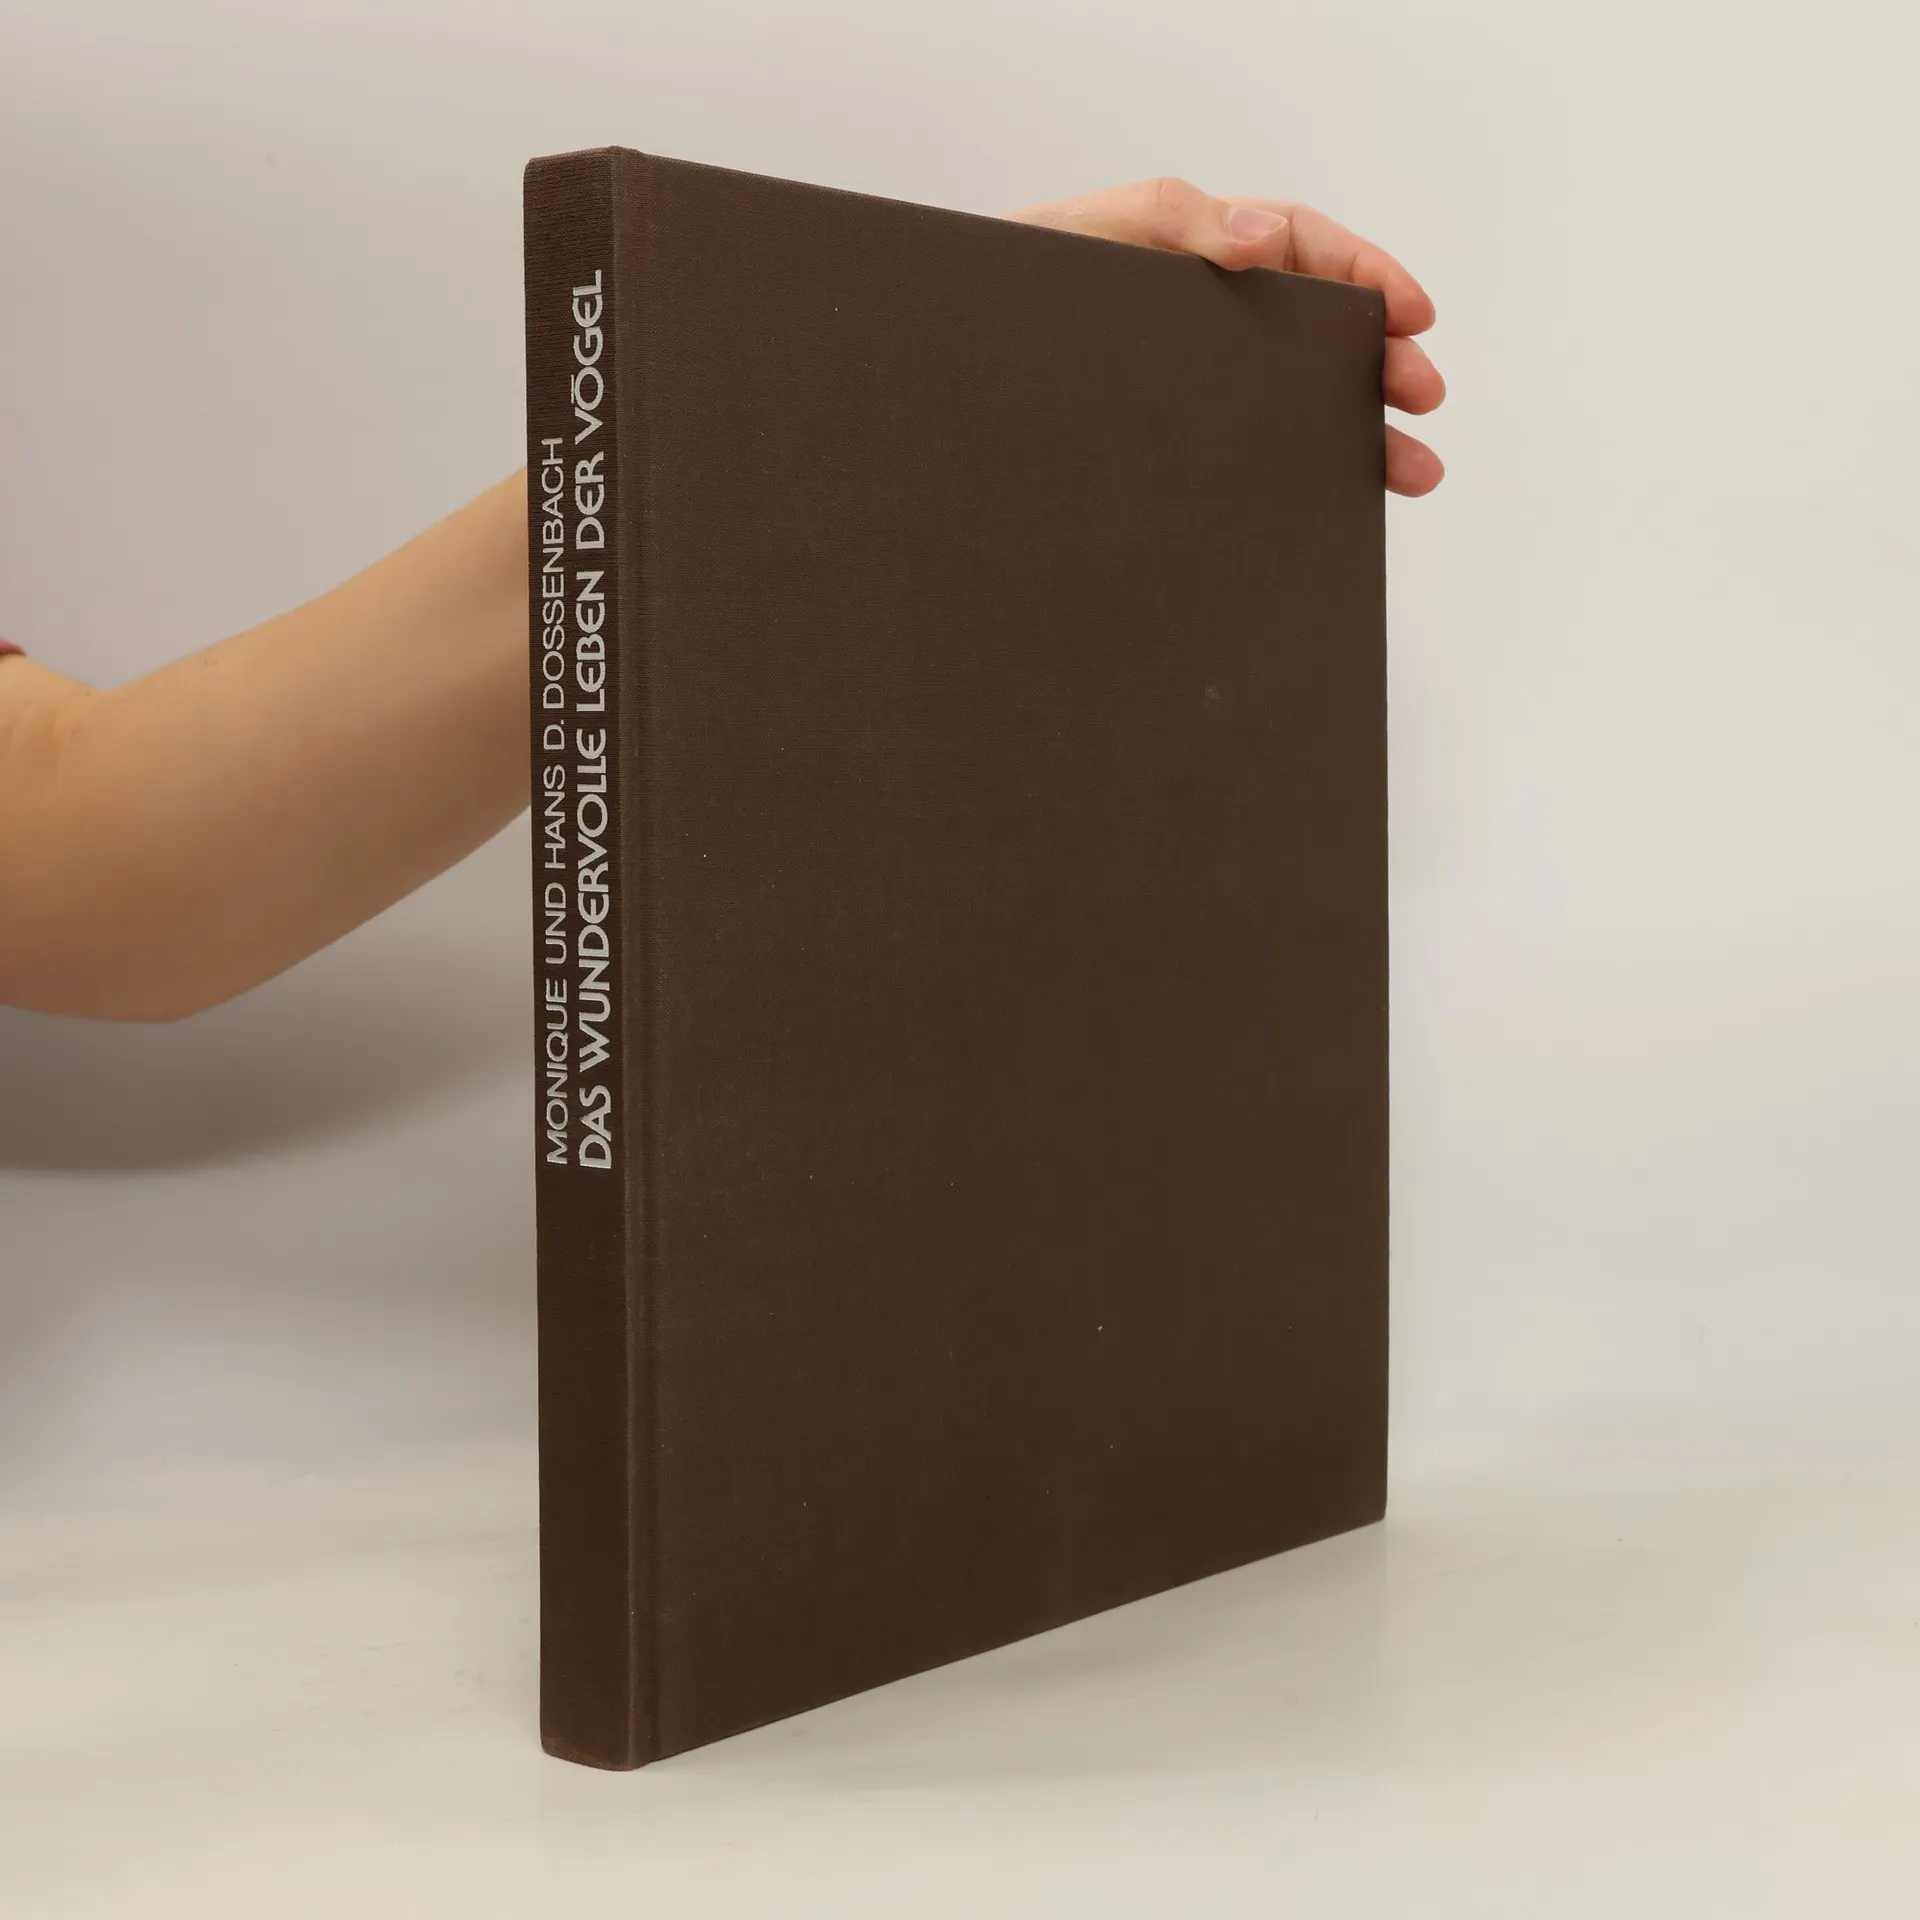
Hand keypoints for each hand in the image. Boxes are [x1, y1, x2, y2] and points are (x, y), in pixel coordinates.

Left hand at [1003, 176, 1443, 497]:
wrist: (941, 386)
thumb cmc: (999, 296)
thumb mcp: (1081, 239)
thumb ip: (1172, 221)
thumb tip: (1267, 236)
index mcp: (1194, 260)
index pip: (1306, 253)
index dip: (1368, 276)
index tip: (1414, 314)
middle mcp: (1202, 329)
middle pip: (1318, 338)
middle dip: (1382, 365)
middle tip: (1424, 400)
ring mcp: (1190, 397)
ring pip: (1293, 410)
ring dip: (1360, 437)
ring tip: (1411, 474)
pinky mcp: (1166, 458)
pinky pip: (1246, 468)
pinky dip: (1295, 485)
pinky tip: (1329, 508)